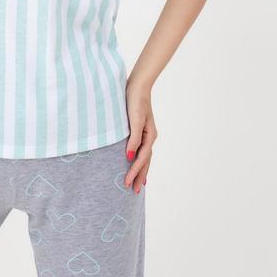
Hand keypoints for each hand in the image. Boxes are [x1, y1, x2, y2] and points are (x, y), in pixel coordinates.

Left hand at [124, 76, 156, 193]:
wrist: (137, 85)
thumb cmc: (135, 101)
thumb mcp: (134, 119)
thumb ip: (133, 138)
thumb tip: (129, 156)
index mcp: (150, 136)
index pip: (142, 159)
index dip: (135, 172)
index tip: (127, 183)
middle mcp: (149, 137)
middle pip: (146, 161)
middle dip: (140, 176)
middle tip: (134, 191)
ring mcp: (146, 133)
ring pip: (145, 157)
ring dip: (141, 170)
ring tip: (138, 184)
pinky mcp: (139, 129)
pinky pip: (140, 149)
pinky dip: (139, 159)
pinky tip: (134, 162)